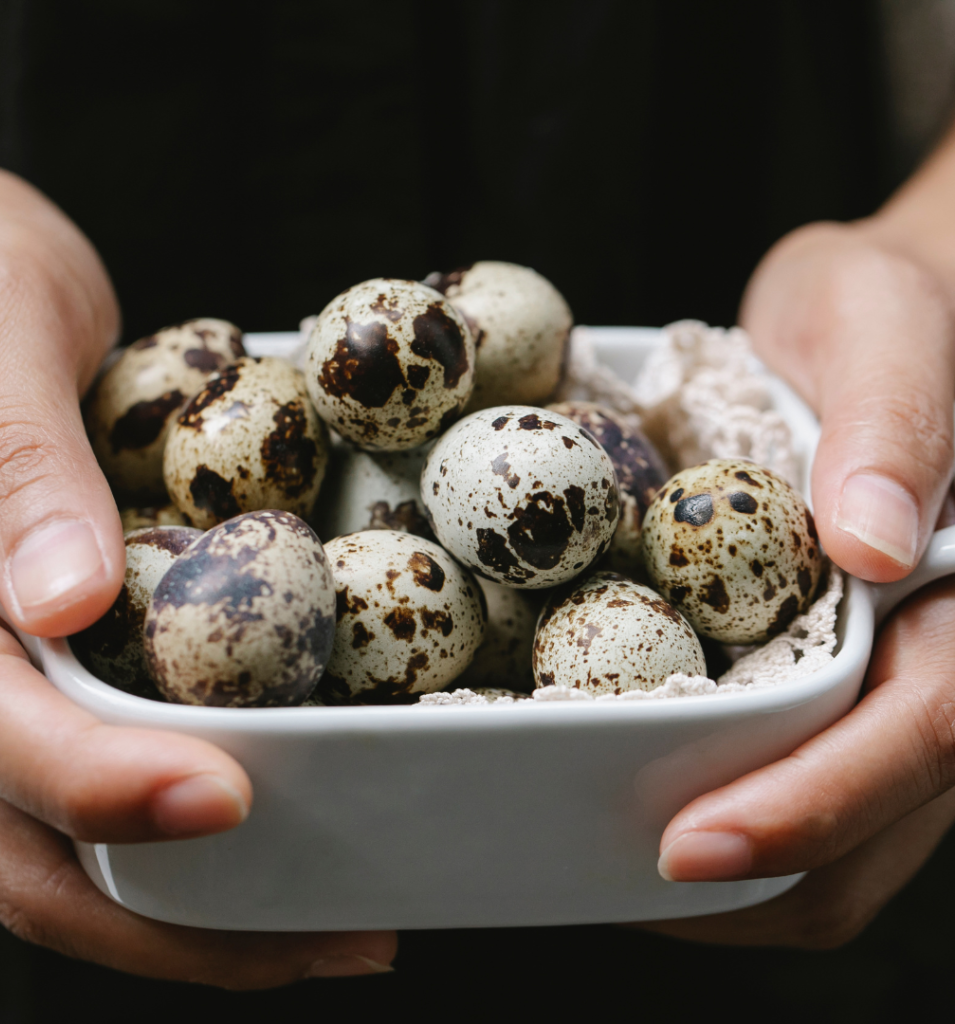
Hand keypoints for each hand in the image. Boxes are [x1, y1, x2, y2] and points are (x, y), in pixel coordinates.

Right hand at [0, 149, 394, 981]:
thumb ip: (18, 454)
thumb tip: (69, 603)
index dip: (92, 779)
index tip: (223, 800)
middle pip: (23, 835)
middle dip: (170, 911)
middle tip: (331, 938)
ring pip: (63, 837)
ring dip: (194, 904)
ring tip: (334, 925)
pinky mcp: (48, 661)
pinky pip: (107, 767)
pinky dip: (192, 819)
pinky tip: (288, 830)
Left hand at [647, 148, 954, 943]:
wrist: (873, 321)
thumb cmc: (886, 310)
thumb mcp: (883, 326)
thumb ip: (894, 423)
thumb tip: (869, 542)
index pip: (925, 732)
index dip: (815, 803)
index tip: (690, 849)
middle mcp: (945, 658)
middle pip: (878, 821)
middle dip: (761, 876)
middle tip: (614, 884)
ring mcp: (896, 680)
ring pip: (847, 834)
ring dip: (742, 876)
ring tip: (610, 869)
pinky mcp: (840, 677)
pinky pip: (797, 776)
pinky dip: (730, 816)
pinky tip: (640, 799)